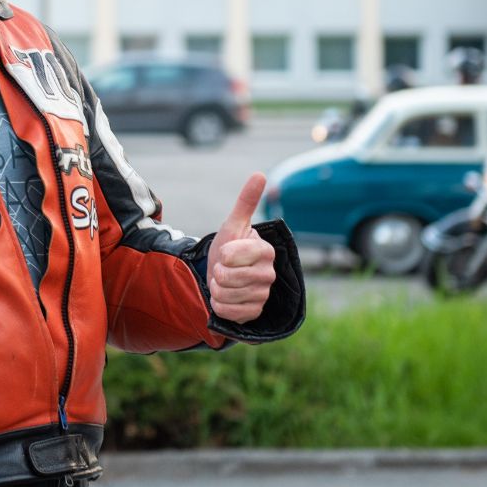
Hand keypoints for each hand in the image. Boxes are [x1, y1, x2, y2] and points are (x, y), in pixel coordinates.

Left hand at [207, 172, 275, 323]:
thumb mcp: (232, 225)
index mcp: (266, 250)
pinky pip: (228, 311)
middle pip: (228, 276)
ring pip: (226, 293)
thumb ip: (246, 202)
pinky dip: (219, 305)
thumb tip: (260, 174)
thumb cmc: (229, 248)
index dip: (221, 253)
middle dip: (217, 272)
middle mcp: (269, 273)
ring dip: (217, 287)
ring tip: (224, 282)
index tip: (226, 252)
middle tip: (223, 268)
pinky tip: (226, 297)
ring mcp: (264, 294)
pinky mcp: (255, 313)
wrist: (222, 275)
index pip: (231, 254)